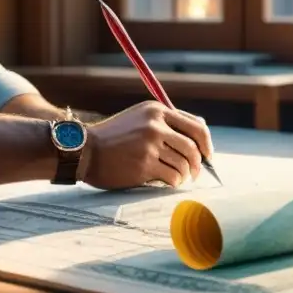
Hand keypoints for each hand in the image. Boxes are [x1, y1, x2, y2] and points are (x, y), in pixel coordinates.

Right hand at [79, 101, 213, 189]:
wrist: (85, 150)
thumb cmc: (114, 138)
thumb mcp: (140, 118)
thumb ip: (168, 122)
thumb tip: (202, 129)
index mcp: (157, 110)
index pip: (196, 126)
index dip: (206, 143)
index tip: (207, 156)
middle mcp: (155, 124)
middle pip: (193, 147)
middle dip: (199, 163)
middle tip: (196, 173)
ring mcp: (150, 144)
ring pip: (184, 163)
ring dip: (184, 174)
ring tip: (177, 177)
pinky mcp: (144, 164)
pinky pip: (172, 176)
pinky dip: (174, 182)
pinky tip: (167, 181)